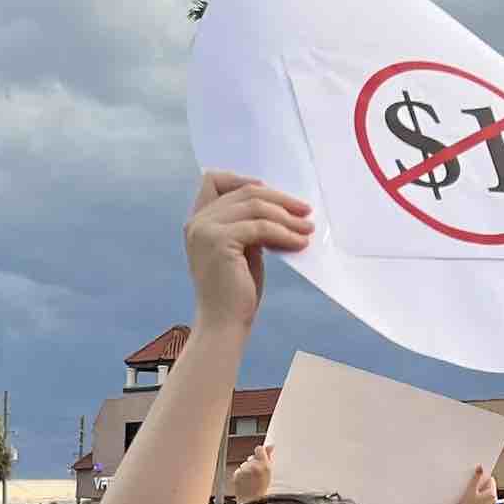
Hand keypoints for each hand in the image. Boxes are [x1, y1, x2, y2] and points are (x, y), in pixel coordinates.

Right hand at [183, 172, 314, 330]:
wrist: (223, 323)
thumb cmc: (235, 290)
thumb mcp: (241, 248)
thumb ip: (247, 223)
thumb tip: (278, 205)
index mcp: (197, 221)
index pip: (214, 181)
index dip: (244, 180)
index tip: (273, 194)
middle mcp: (197, 222)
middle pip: (245, 192)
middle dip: (280, 200)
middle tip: (305, 212)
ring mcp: (205, 230)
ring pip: (256, 206)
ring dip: (287, 217)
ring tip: (307, 230)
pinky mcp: (219, 241)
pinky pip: (261, 227)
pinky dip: (284, 233)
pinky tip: (298, 243)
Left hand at [232, 442, 273, 503]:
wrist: (252, 503)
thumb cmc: (263, 490)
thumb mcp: (270, 472)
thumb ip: (269, 457)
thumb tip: (270, 445)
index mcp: (263, 465)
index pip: (259, 449)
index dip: (260, 452)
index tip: (262, 456)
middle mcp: (252, 467)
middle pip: (252, 457)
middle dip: (254, 463)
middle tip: (258, 474)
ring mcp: (243, 471)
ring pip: (245, 464)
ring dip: (248, 469)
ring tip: (252, 480)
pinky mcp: (236, 475)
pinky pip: (239, 470)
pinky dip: (242, 475)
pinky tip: (246, 482)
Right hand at [455, 464, 497, 503]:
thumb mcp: (470, 491)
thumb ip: (476, 478)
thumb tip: (480, 468)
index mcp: (492, 493)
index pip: (490, 479)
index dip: (481, 480)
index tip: (473, 484)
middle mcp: (494, 499)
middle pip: (488, 487)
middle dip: (479, 487)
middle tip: (470, 492)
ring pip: (485, 494)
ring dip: (478, 494)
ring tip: (470, 500)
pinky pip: (483, 501)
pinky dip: (477, 501)